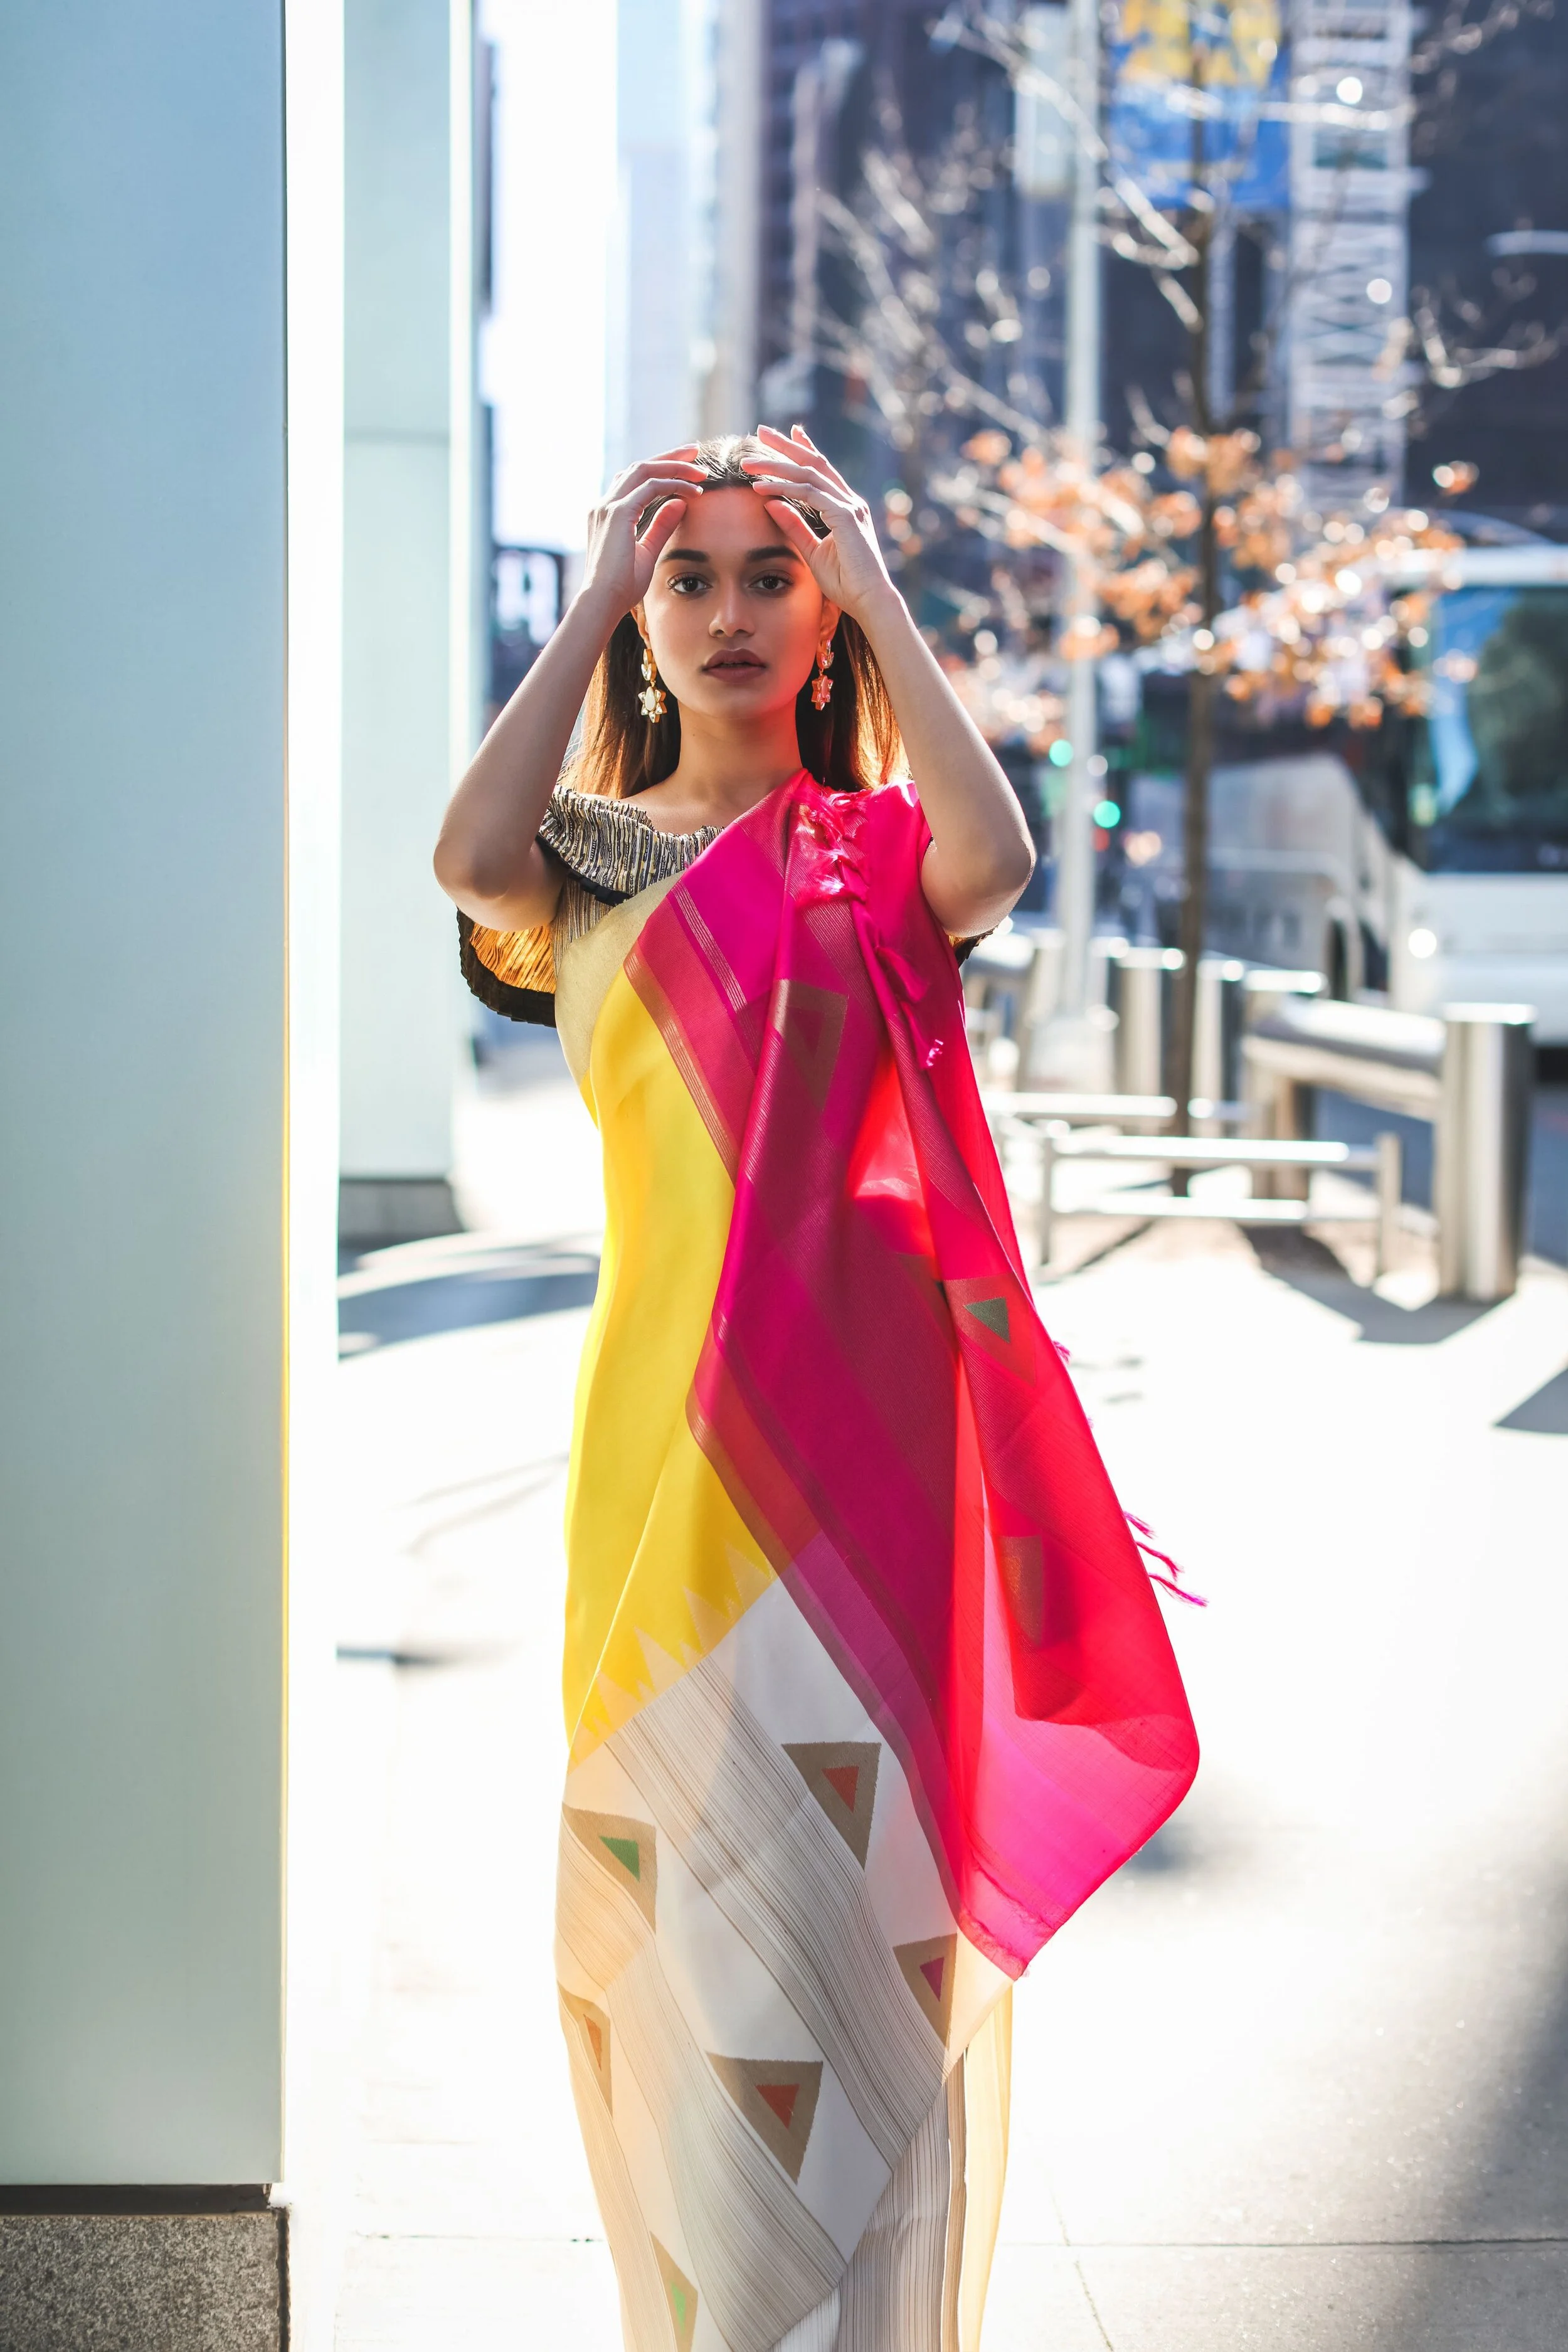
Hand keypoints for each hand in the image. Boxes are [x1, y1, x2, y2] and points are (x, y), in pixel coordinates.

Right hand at [579, 447, 708, 617]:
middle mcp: (604, 505)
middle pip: (639, 467)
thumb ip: (661, 526)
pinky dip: (674, 484)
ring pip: (645, 470)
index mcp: (607, 514)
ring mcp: (608, 506)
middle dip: (670, 457)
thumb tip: (679, 504)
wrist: (603, 602)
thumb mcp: (647, 551)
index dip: (661, 470)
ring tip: (700, 469)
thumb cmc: (621, 586)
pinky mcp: (618, 513)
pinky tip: (694, 491)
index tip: (686, 468)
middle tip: (696, 453)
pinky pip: (651, 487)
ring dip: (674, 466)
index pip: (634, 480)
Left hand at [740, 425, 898, 625]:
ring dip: (775, 465)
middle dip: (786, 445)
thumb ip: (794, 526)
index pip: (821, 471)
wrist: (869, 601)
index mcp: (845, 508)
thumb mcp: (812, 551)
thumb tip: (771, 503)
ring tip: (749, 462)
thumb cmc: (846, 583)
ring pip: (807, 474)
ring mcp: (849, 506)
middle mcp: (849, 501)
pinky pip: (809, 493)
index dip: (803, 450)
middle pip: (813, 463)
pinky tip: (760, 487)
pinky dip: (783, 487)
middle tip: (760, 430)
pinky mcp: (845, 516)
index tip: (787, 435)